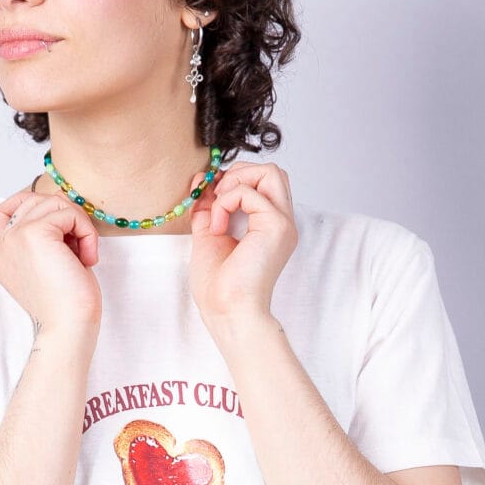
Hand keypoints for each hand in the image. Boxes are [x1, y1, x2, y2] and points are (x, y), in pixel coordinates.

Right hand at [0, 186, 102, 336]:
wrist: (68, 327)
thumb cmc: (66, 303)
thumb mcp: (46, 264)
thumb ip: (41, 237)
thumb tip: (59, 208)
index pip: (0, 210)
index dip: (27, 204)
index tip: (57, 220)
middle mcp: (1, 244)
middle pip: (33, 200)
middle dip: (63, 216)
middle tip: (79, 248)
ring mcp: (14, 237)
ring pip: (53, 203)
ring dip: (78, 224)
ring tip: (85, 254)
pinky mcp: (34, 233)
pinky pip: (67, 213)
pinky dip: (86, 231)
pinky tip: (88, 257)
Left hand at [189, 160, 296, 332]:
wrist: (227, 313)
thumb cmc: (220, 288)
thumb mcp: (209, 236)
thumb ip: (209, 207)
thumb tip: (202, 179)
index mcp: (269, 226)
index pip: (262, 182)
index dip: (234, 179)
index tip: (210, 197)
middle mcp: (281, 222)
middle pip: (272, 171)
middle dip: (239, 174)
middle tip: (218, 199)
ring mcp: (282, 223)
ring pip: (270, 171)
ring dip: (237, 182)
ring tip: (219, 208)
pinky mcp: (276, 226)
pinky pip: (249, 192)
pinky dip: (226, 202)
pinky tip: (218, 228)